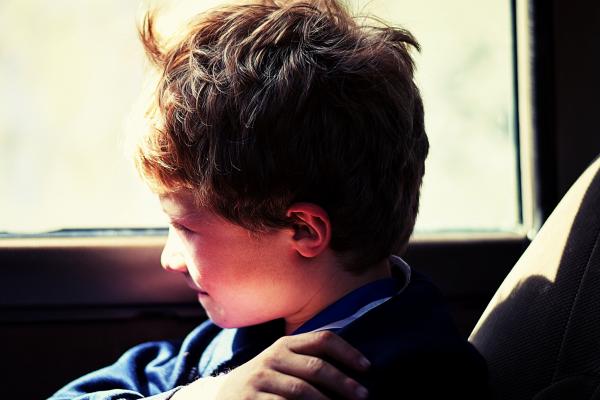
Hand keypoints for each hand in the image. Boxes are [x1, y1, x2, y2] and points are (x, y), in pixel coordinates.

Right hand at [173, 330, 369, 399]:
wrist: (223, 395)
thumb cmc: (266, 379)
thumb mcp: (283, 362)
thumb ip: (309, 358)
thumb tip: (354, 366)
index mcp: (285, 344)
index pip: (322, 340)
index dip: (347, 352)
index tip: (367, 367)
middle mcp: (273, 357)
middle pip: (316, 367)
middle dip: (343, 382)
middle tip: (363, 396)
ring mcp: (260, 379)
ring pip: (302, 390)